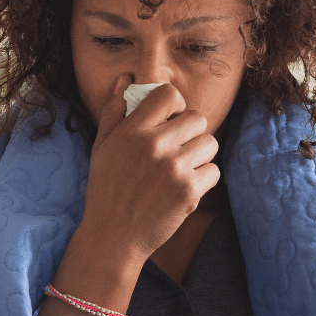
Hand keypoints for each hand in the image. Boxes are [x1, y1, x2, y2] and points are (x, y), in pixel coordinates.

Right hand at [80, 76, 220, 263]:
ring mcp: (174, 168)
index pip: (169, 94)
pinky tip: (184, 187)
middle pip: (197, 118)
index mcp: (132, 130)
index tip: (170, 120)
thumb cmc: (106, 189)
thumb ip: (113, 110)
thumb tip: (125, 79)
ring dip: (199, 155)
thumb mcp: (101, 147)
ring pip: (210, 143)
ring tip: (181, 169)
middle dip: (190, 132)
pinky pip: (214, 171)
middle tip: (178, 149)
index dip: (175, 105)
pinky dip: (203, 179)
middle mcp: (154, 145)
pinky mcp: (189, 192)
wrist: (113, 236)